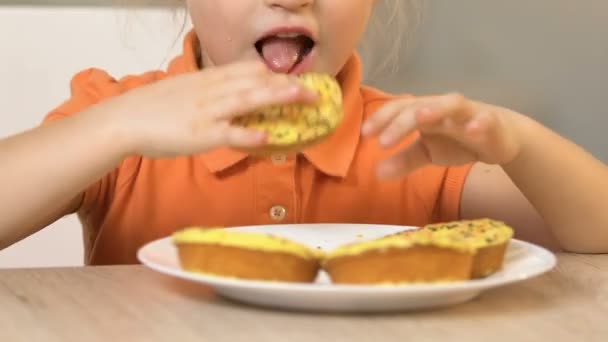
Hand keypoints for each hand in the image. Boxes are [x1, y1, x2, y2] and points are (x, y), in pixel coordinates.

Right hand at [102, 61, 316, 157]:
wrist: (124, 120)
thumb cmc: (153, 108)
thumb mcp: (183, 91)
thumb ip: (208, 92)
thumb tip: (228, 97)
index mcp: (208, 80)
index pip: (246, 71)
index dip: (273, 74)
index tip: (293, 77)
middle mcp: (212, 92)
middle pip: (254, 83)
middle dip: (286, 85)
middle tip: (313, 89)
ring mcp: (208, 112)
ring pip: (248, 101)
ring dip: (277, 98)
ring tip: (302, 98)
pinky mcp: (201, 134)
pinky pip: (229, 132)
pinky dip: (249, 132)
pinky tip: (268, 135)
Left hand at [361, 93, 524, 178]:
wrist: (499, 135)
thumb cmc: (457, 139)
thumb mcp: (427, 152)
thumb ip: (404, 161)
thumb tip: (376, 173)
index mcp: (424, 112)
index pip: (399, 110)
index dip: (382, 119)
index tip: (366, 134)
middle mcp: (442, 107)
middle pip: (418, 107)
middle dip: (400, 122)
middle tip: (384, 141)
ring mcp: (467, 113)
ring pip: (450, 104)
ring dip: (435, 109)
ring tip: (419, 118)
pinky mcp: (490, 122)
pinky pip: (485, 120)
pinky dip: (479, 123)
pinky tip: (471, 130)